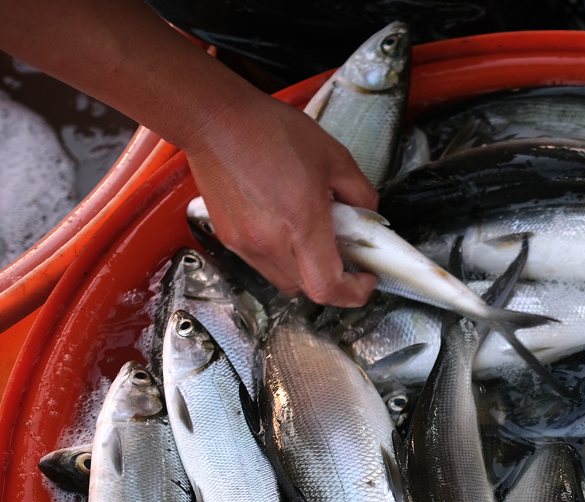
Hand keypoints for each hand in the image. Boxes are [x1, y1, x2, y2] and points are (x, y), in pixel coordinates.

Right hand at [184, 93, 379, 306]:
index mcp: (301, 225)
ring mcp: (245, 245)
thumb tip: (367, 216)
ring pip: (285, 281)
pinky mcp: (228, 238)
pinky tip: (286, 226)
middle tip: (346, 252)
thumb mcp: (334, 157)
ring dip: (306, 270)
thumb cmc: (272, 132)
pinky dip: (283, 257)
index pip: (328, 288)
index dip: (355, 292)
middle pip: (309, 290)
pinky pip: (263, 265)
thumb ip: (360, 193)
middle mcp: (270, 243)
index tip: (367, 276)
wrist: (214, 121)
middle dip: (335, 279)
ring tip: (313, 236)